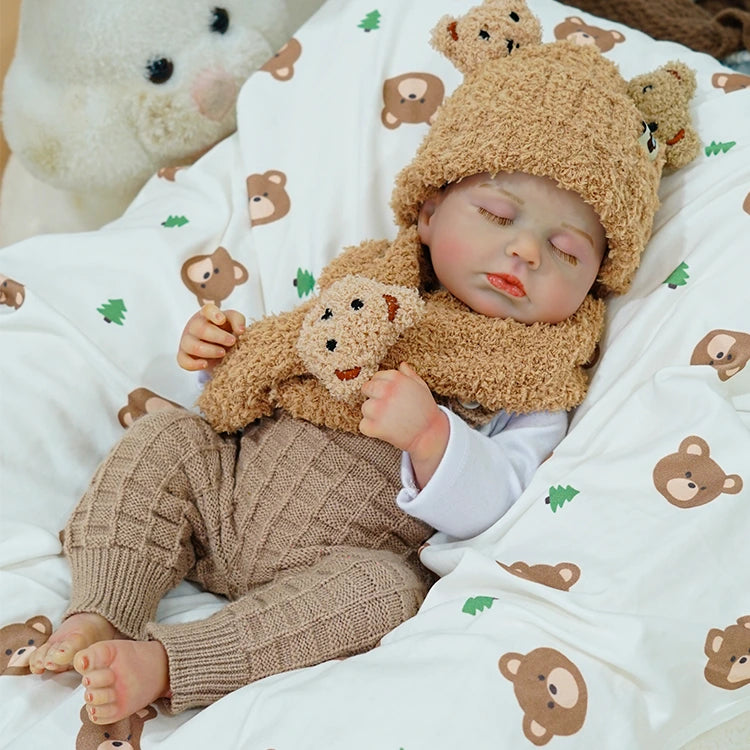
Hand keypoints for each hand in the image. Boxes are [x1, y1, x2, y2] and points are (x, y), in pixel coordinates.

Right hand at [177, 303, 245, 371]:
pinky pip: (183, 361)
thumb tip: (240, 330)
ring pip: (192, 345)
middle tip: (232, 341)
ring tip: (223, 353)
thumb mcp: (234, 323)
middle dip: (218, 336)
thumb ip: (238, 321)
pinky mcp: (184, 355)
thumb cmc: (226, 331)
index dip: (214, 314)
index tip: (222, 320)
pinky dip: (193, 364)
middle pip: (201, 329)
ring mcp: (187, 340)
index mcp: (207, 315)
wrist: (219, 349)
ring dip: (209, 350)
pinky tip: (205, 364)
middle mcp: (194, 326)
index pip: (207, 310)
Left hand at [360, 362, 448, 487]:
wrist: (430, 434)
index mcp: (396, 378)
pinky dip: (371, 429)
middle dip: (373, 397)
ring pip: (364, 408)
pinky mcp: (375, 426)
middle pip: (366, 389)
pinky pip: (363, 425)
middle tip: (386, 408)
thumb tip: (401, 365)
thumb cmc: (426, 410)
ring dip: (372, 414)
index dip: (382, 386)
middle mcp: (386, 391)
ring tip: (389, 419)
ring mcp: (379, 409)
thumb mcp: (421, 387)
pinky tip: (385, 429)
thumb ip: (409, 375)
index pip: (376, 376)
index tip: (389, 395)